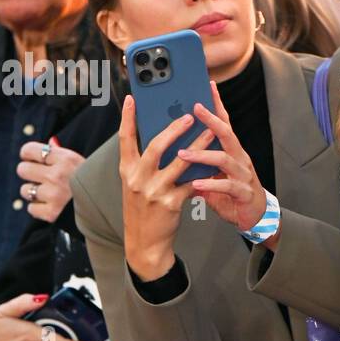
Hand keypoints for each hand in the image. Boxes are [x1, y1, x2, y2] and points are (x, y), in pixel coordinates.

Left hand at [17, 138, 84, 221]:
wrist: (110, 207)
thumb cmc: (92, 183)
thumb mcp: (82, 164)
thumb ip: (62, 154)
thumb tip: (50, 142)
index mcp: (66, 159)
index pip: (28, 150)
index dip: (29, 156)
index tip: (35, 161)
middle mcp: (58, 175)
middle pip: (22, 169)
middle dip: (30, 174)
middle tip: (42, 178)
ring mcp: (54, 195)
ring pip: (25, 190)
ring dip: (34, 193)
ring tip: (49, 194)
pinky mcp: (52, 213)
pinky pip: (31, 209)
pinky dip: (39, 209)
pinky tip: (51, 206)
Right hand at [118, 94, 206, 278]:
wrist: (144, 242)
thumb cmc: (143, 209)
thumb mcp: (136, 185)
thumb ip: (145, 164)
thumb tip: (162, 137)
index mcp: (127, 171)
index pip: (125, 139)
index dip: (127, 117)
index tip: (132, 98)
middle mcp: (137, 179)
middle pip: (155, 146)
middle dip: (173, 129)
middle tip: (189, 115)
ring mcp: (154, 192)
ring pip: (179, 163)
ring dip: (197, 146)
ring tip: (211, 132)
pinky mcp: (170, 203)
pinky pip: (191, 183)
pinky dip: (203, 173)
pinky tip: (214, 163)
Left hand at [179, 81, 270, 235]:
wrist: (255, 215)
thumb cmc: (231, 193)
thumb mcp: (213, 174)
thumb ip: (198, 162)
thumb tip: (174, 149)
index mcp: (232, 151)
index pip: (225, 122)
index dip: (217, 104)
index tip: (208, 86)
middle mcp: (239, 158)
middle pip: (227, 133)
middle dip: (211, 120)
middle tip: (195, 108)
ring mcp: (243, 174)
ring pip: (224, 159)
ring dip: (202, 155)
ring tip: (182, 154)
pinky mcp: (243, 192)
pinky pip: (227, 186)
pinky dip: (210, 185)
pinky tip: (196, 185)